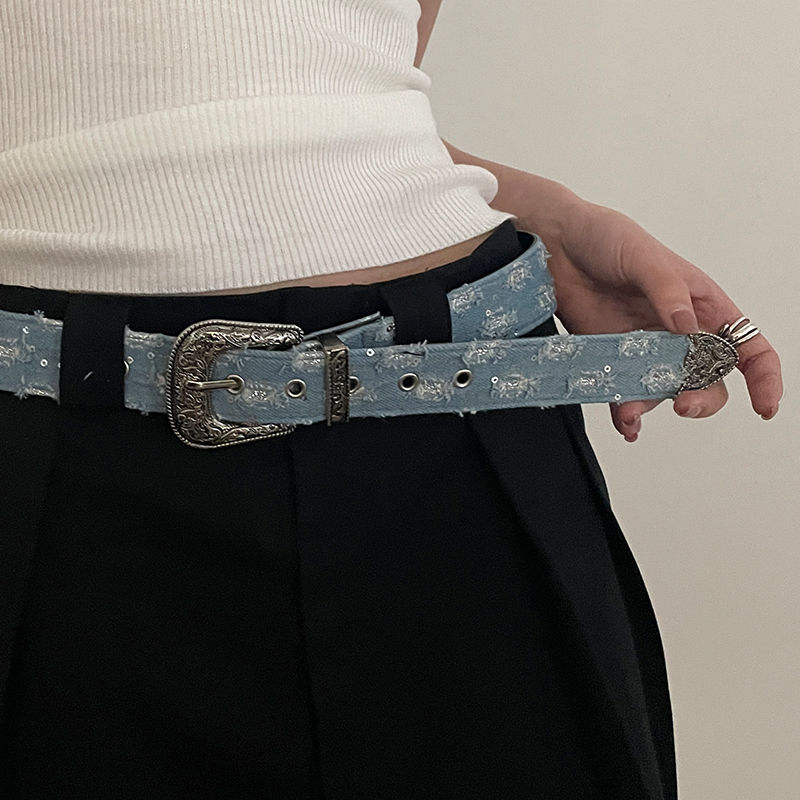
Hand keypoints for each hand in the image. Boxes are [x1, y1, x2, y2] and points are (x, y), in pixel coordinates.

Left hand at [524, 195, 782, 441]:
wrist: (555, 246)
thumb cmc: (606, 238)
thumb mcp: (643, 256)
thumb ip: (667, 291)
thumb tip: (685, 326)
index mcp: (702, 305)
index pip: (746, 346)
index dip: (763, 377)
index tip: (763, 405)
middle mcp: (678, 333)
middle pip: (708, 380)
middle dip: (702, 399)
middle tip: (683, 404)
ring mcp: (644, 350)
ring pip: (664, 392)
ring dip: (652, 406)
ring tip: (629, 410)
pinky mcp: (612, 360)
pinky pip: (625, 394)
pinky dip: (626, 414)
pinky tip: (625, 423)